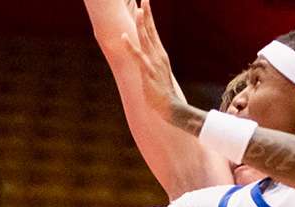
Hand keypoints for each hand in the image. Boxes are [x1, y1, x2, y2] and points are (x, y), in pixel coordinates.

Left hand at [122, 0, 183, 122]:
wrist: (170, 107)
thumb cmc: (162, 93)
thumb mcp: (157, 74)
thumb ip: (152, 64)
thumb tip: (148, 58)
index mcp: (160, 54)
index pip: (154, 31)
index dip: (149, 17)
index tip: (145, 2)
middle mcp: (158, 55)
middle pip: (151, 31)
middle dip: (147, 14)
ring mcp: (153, 63)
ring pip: (146, 40)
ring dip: (141, 25)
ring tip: (138, 10)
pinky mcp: (147, 72)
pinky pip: (137, 56)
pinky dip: (130, 46)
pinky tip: (124, 37)